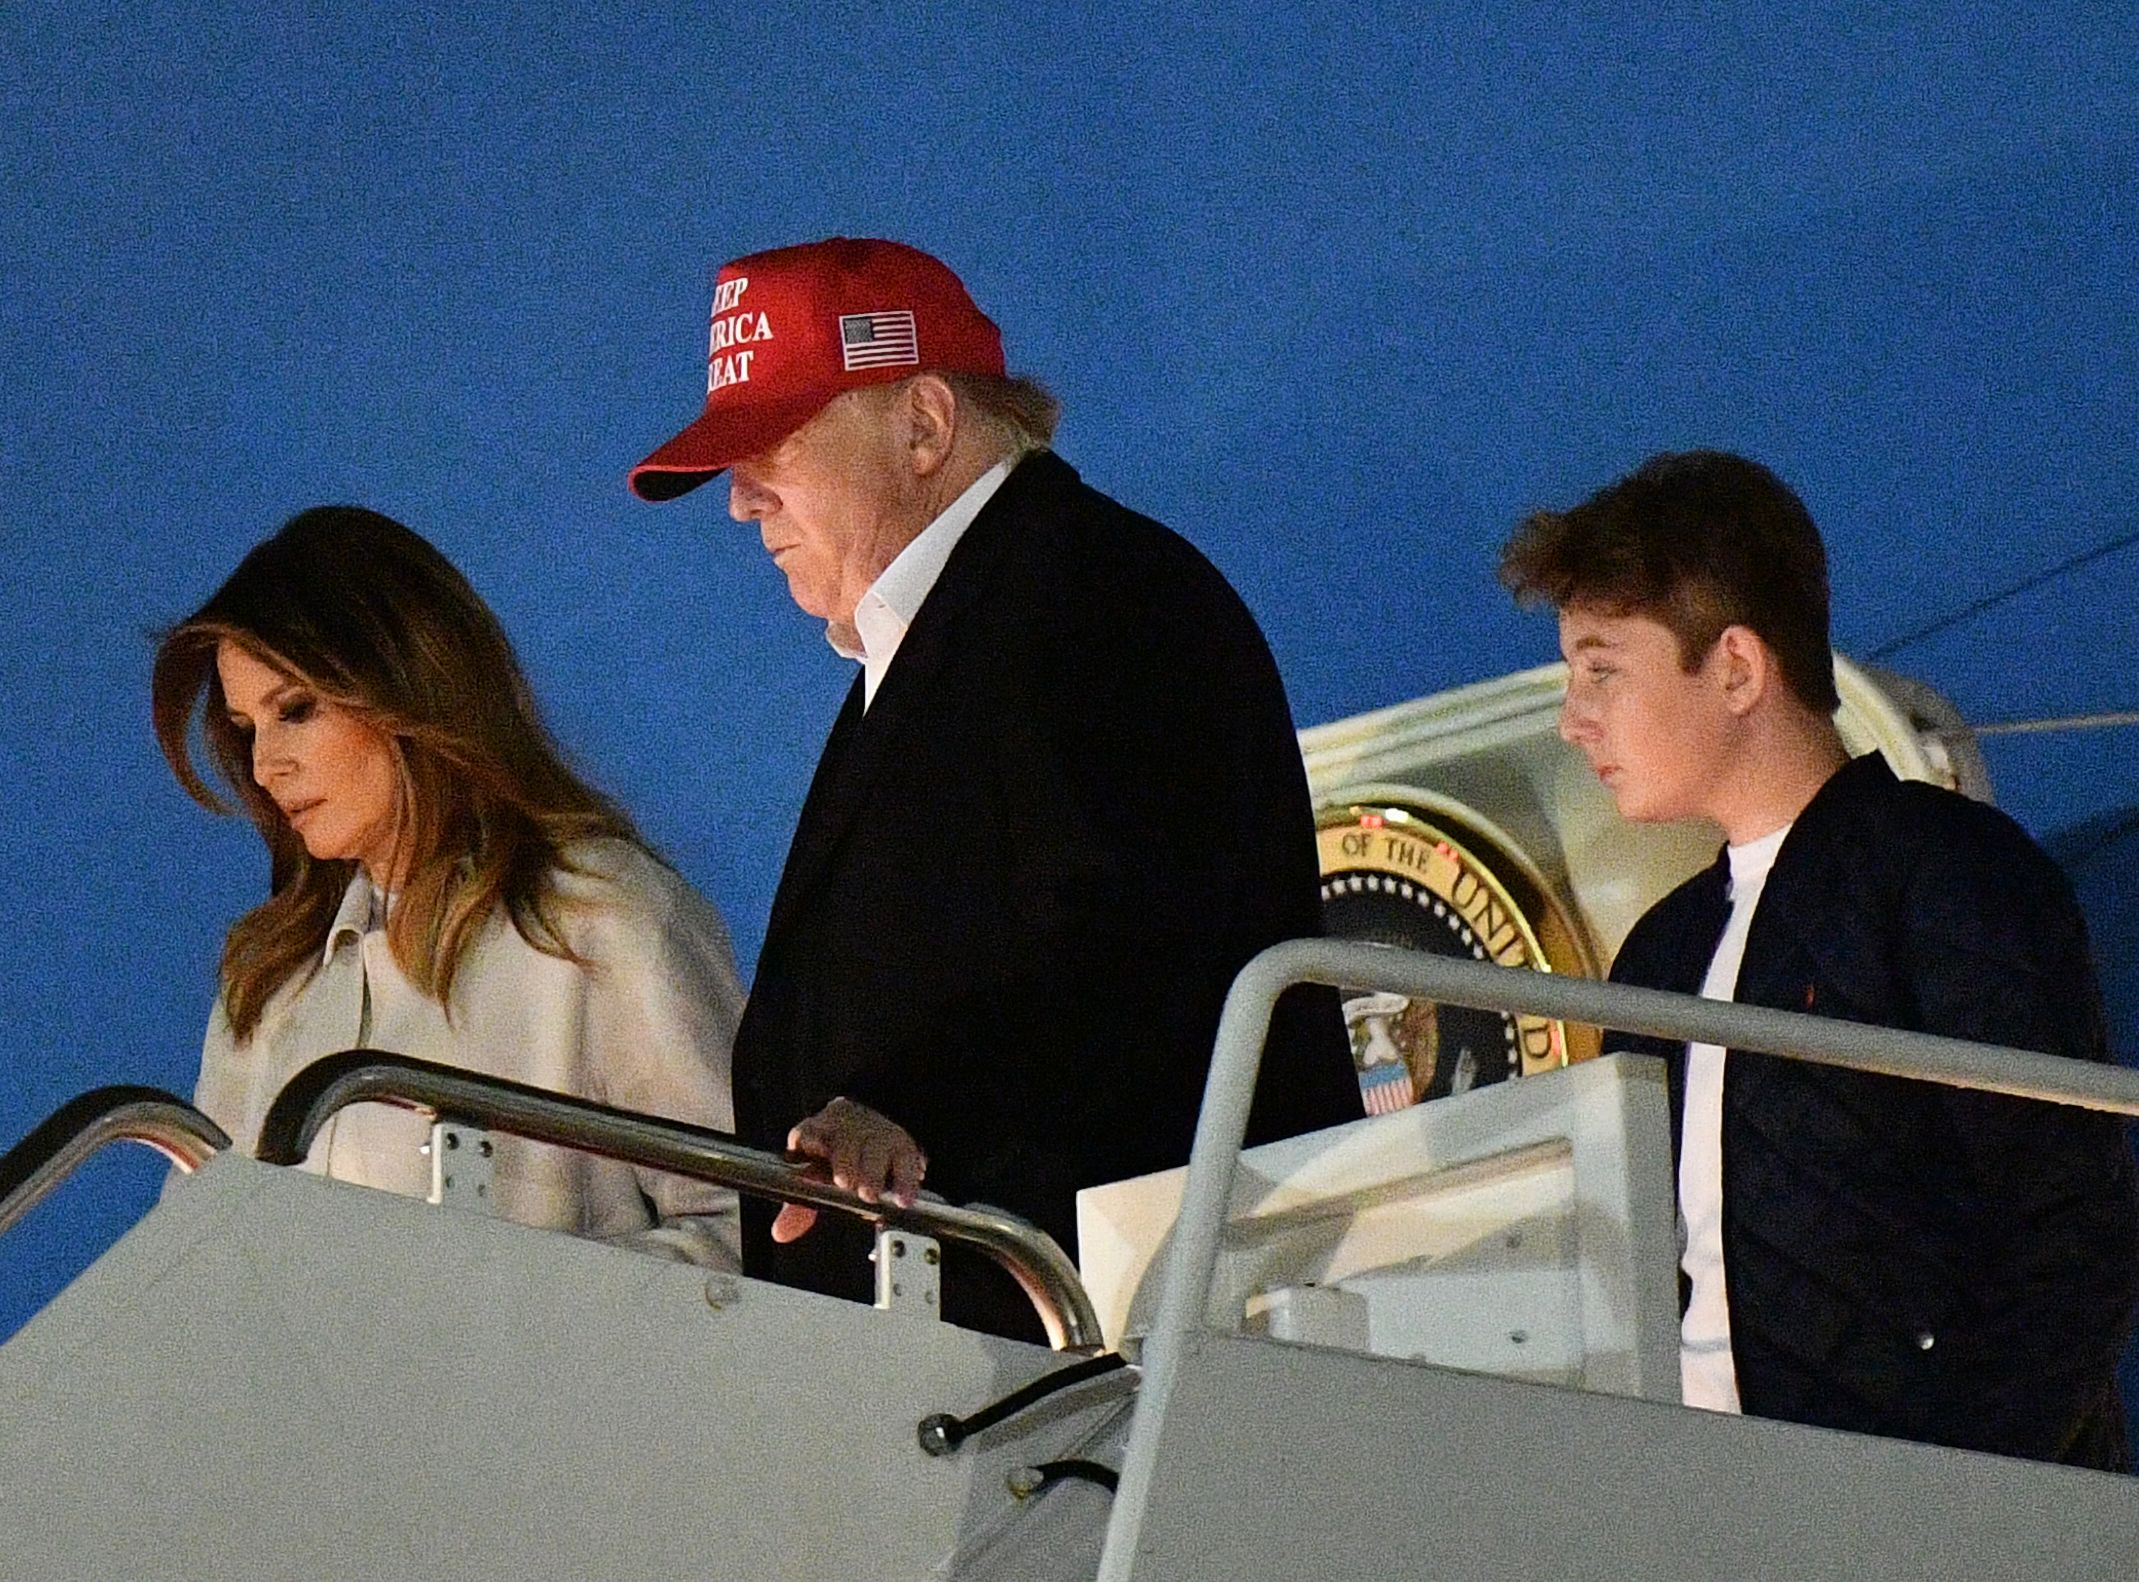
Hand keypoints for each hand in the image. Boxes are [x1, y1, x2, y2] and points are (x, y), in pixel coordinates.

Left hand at [770, 1097, 928, 1242]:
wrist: (874, 1126)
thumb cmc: (839, 1157)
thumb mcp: (814, 1176)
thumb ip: (798, 1207)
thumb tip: (781, 1232)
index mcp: (819, 1134)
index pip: (811, 1133)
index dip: (812, 1140)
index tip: (814, 1150)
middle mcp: (847, 1131)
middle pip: (846, 1140)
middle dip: (846, 1161)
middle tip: (846, 1183)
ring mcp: (876, 1135)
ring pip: (876, 1146)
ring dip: (873, 1171)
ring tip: (870, 1194)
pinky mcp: (902, 1144)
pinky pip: (906, 1159)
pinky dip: (905, 1180)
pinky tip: (903, 1197)